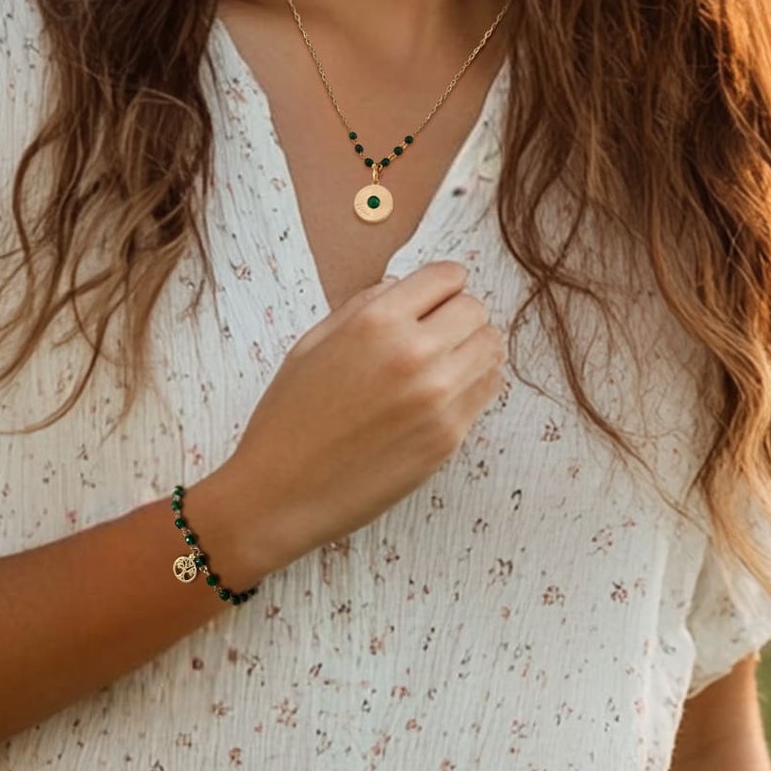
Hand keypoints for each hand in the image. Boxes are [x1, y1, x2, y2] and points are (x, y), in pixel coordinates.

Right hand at [225, 260, 506, 567]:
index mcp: (376, 323)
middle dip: (459, 315)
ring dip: (473, 348)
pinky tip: (446, 392)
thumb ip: (362, 306)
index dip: (444, 284)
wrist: (279, 493)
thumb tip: (400, 287)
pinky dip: (475, 383)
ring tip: (445, 362)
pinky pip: (488, 390)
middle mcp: (414, 354)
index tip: (436, 297)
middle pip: (476, 311)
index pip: (448, 277)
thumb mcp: (312, 344)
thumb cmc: (288, 418)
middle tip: (437, 333)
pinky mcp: (449, 438)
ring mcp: (438, 398)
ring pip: (491, 349)